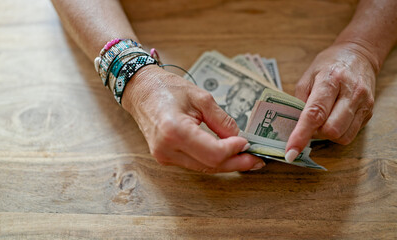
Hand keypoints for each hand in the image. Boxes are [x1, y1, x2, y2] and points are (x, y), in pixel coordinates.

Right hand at [122, 65, 264, 172]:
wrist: (141, 90)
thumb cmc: (167, 88)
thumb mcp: (200, 98)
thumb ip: (221, 120)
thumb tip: (238, 138)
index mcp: (174, 130)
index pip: (213, 153)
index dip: (234, 150)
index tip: (247, 142)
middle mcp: (167, 149)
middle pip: (210, 165)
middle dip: (235, 163)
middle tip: (255, 160)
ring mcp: (164, 156)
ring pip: (203, 168)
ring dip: (225, 164)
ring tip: (245, 158)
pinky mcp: (165, 157)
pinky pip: (194, 163)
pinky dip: (212, 160)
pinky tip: (226, 155)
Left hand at [285, 42, 376, 161]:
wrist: (359, 55)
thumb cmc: (328, 65)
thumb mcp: (308, 76)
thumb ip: (299, 100)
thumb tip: (293, 127)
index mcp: (331, 80)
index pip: (315, 113)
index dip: (301, 135)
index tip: (291, 152)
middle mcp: (351, 92)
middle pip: (331, 129)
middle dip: (316, 133)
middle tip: (309, 123)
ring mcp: (364, 103)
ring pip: (342, 136)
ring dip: (327, 135)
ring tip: (322, 120)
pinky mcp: (370, 112)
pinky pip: (351, 134)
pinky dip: (338, 133)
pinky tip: (333, 120)